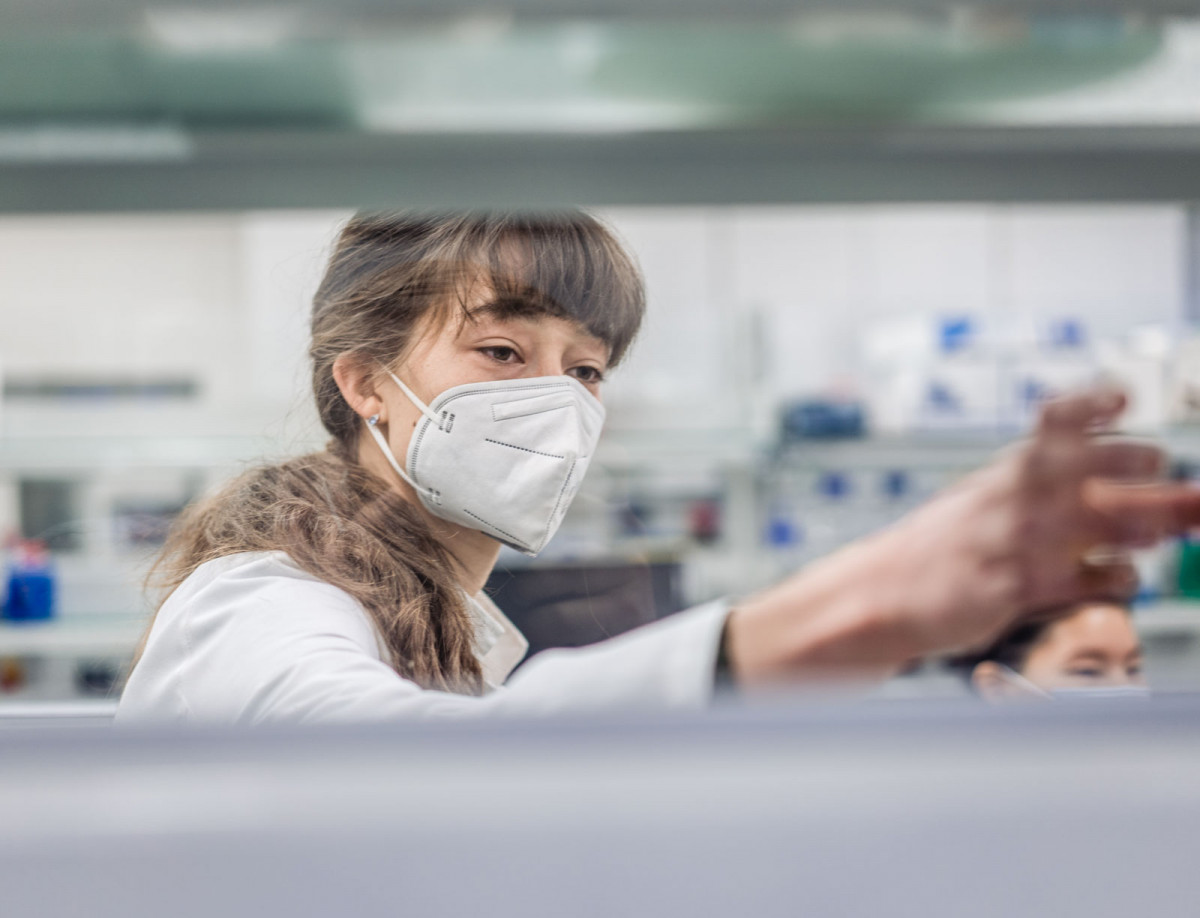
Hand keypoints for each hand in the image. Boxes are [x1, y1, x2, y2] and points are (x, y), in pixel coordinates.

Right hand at [725, 388, 1199, 686]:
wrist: (880, 593)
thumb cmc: (937, 551)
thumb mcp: (976, 502)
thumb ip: (1033, 492)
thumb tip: (1095, 483)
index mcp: (1003, 472)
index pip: (1057, 418)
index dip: (1096, 401)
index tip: (1125, 396)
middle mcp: (1014, 499)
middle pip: (1095, 461)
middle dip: (1139, 461)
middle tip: (1159, 468)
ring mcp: (1018, 542)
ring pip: (1107, 520)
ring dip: (1146, 521)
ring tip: (1158, 530)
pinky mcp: (1021, 589)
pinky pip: (1093, 580)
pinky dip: (1119, 578)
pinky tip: (1115, 578)